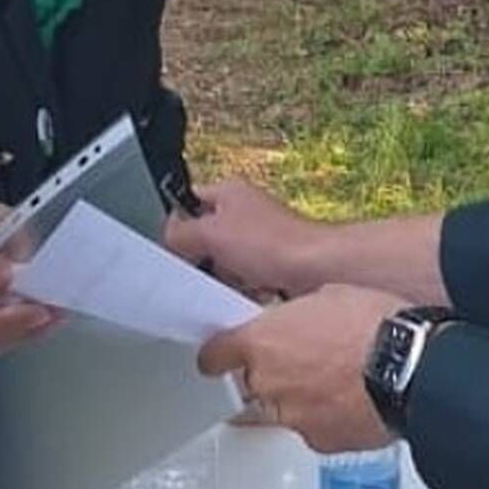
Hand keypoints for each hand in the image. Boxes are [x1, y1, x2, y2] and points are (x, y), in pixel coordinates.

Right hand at [166, 181, 324, 297]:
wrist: (318, 271)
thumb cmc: (276, 243)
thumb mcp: (212, 232)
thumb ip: (181, 233)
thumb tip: (169, 240)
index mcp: (228, 193)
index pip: (187, 203)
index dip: (177, 227)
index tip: (174, 249)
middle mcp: (245, 214)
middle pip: (204, 239)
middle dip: (202, 260)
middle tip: (204, 269)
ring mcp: (259, 241)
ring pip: (223, 264)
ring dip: (223, 279)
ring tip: (230, 284)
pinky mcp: (271, 267)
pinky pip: (243, 281)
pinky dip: (241, 290)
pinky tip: (246, 295)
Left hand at [198, 284, 398, 452]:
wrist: (410, 367)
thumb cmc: (374, 325)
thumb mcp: (327, 295)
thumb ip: (297, 315)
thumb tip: (299, 320)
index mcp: (261, 341)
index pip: (214, 355)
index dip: (218, 354)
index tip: (220, 356)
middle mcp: (267, 383)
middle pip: (253, 382)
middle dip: (272, 372)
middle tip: (306, 358)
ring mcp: (292, 416)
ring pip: (284, 408)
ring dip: (301, 396)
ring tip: (339, 379)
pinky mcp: (320, 441)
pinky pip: (314, 428)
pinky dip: (327, 418)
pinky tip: (353, 400)